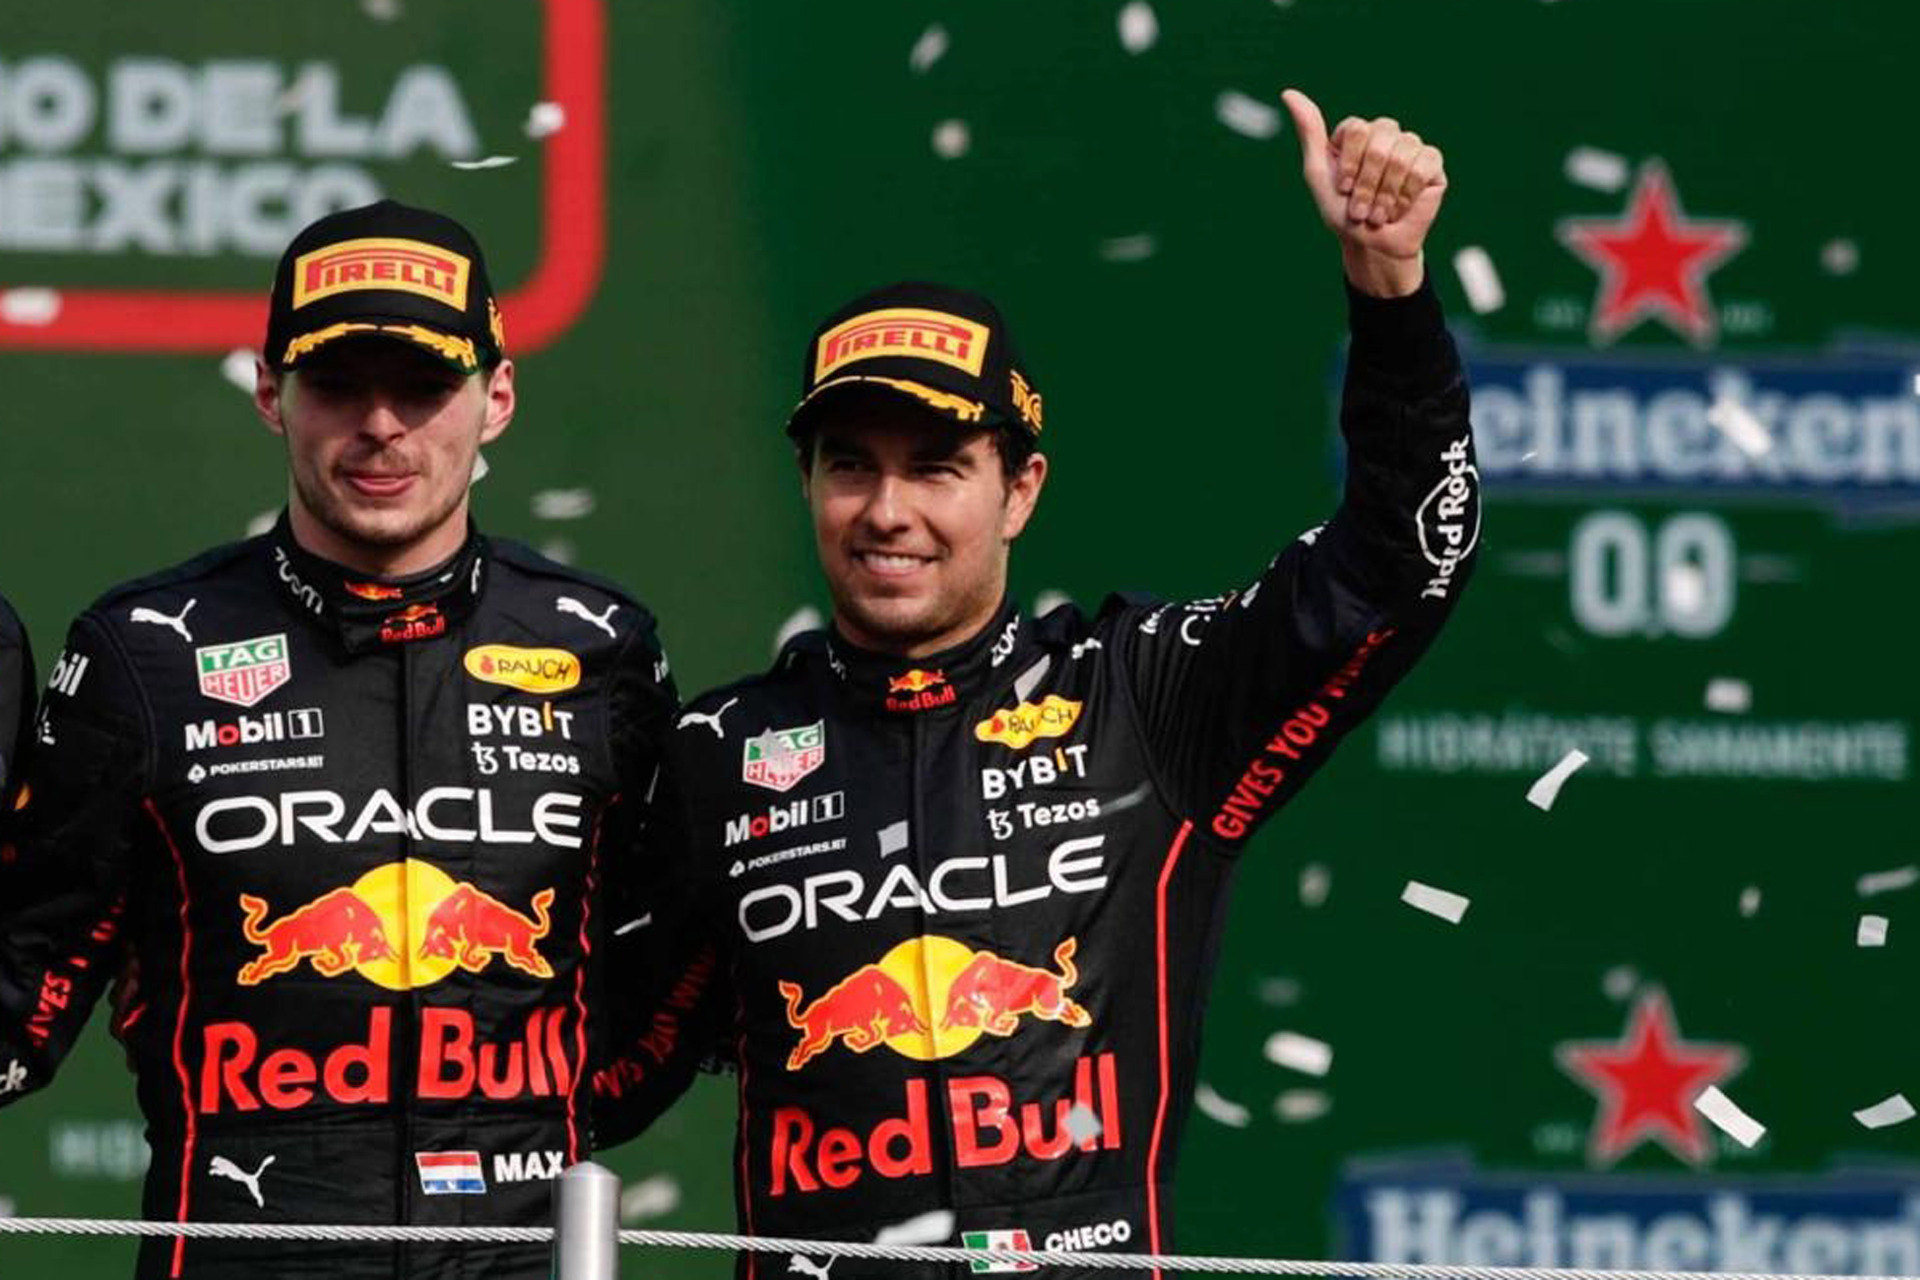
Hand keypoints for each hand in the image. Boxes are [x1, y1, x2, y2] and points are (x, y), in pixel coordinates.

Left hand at [1282, 89, 1446, 294]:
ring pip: (1402, 153)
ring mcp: (1410, 146)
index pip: (1355, 128)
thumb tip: (1288, 92)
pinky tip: (1400, 208)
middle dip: (1366, 182)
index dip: (1349, 163)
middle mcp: (1385, 134)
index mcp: (1358, 134)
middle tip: (1360, 209)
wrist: (1371, 246)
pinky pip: (1424, 164)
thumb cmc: (1342, 213)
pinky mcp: (1432, 164)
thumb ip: (1310, 132)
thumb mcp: (1318, 173)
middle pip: (1380, 139)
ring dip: (1385, 193)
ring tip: (1378, 213)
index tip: (1342, 190)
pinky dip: (1407, 193)